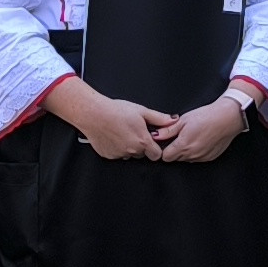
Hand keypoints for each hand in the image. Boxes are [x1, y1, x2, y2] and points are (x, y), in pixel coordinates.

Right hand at [47, 76, 163, 161]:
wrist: (94, 113)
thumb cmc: (116, 111)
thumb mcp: (141, 111)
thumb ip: (159, 119)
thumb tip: (173, 120)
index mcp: (142, 141)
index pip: (157, 155)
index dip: (155, 148)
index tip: (151, 141)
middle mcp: (132, 151)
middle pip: (142, 154)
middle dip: (141, 146)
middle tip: (134, 132)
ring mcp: (119, 154)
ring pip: (129, 154)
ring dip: (129, 147)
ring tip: (122, 132)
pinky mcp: (108, 155)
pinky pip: (117, 154)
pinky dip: (117, 147)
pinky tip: (113, 136)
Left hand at [152, 91, 252, 164]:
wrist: (228, 118)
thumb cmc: (207, 116)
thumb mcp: (183, 120)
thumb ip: (168, 131)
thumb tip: (155, 136)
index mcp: (183, 145)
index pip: (166, 157)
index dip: (164, 149)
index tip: (167, 142)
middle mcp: (192, 155)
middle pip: (176, 158)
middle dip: (175, 149)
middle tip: (181, 136)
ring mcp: (202, 157)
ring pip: (186, 159)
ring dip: (186, 151)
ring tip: (192, 137)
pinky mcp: (210, 158)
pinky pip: (197, 158)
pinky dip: (196, 152)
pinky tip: (201, 140)